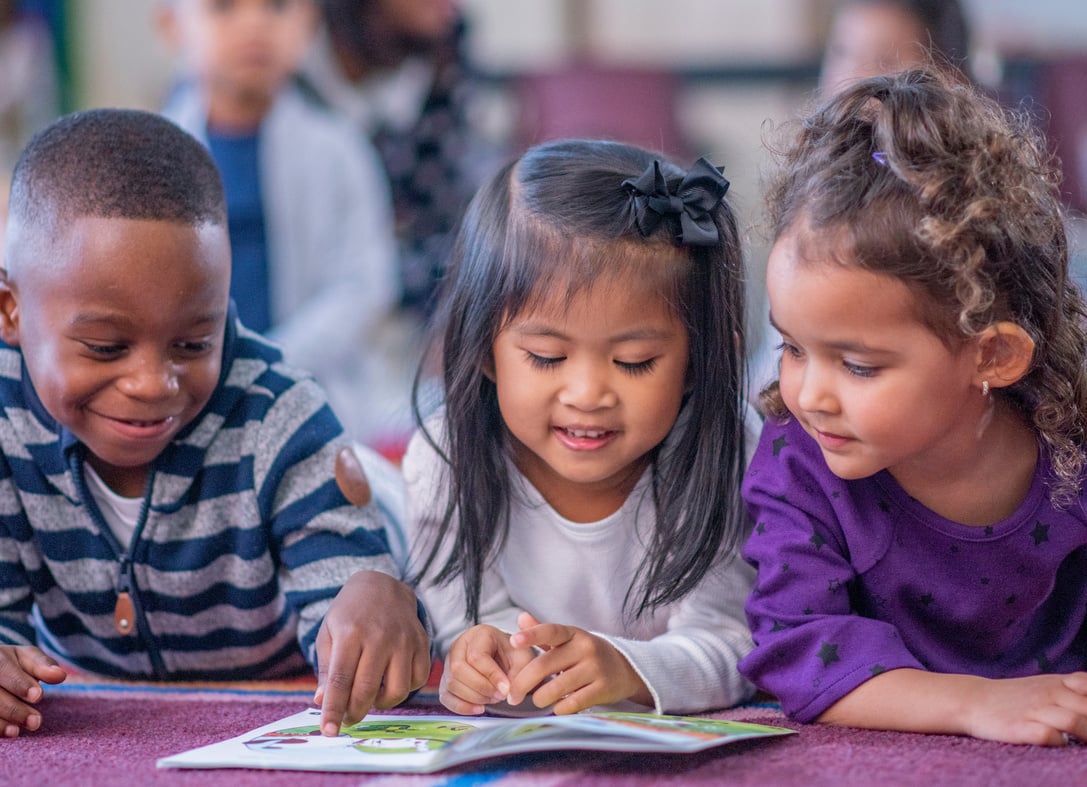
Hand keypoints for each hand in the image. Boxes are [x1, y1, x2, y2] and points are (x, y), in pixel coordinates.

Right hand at [0, 645, 66, 736]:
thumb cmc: (14, 664)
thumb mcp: (28, 659)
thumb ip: (43, 666)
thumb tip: (60, 675)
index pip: (4, 668)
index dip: (20, 683)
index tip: (38, 696)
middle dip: (13, 708)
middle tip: (36, 721)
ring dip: (2, 722)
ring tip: (21, 730)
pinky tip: (9, 732)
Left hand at [313, 571, 429, 735]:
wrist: (382, 586)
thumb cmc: (350, 613)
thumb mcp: (328, 634)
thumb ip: (327, 669)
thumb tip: (323, 702)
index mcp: (350, 633)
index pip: (340, 680)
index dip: (333, 710)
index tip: (328, 731)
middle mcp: (379, 637)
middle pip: (366, 690)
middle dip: (354, 713)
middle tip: (348, 716)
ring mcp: (404, 640)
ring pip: (396, 691)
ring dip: (380, 704)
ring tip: (370, 695)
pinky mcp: (422, 642)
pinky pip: (417, 680)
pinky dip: (404, 689)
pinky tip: (390, 680)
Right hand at [439, 624, 535, 714]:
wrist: (504, 656)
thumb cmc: (512, 654)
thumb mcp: (523, 657)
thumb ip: (520, 673)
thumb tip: (509, 695)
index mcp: (480, 634)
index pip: (476, 656)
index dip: (491, 676)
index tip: (506, 689)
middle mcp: (460, 645)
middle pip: (458, 669)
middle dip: (481, 688)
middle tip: (500, 695)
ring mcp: (449, 662)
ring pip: (451, 683)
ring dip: (474, 697)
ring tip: (493, 698)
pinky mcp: (446, 679)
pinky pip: (446, 696)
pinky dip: (462, 707)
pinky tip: (479, 708)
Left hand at [506, 612, 649, 713]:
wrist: (625, 668)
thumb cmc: (586, 654)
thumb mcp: (568, 639)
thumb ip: (543, 632)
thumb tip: (520, 618)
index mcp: (573, 634)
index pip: (550, 631)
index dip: (531, 635)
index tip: (513, 641)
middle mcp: (584, 648)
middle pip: (544, 665)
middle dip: (522, 683)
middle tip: (512, 696)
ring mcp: (595, 669)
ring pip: (556, 687)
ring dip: (540, 698)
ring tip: (538, 701)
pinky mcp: (603, 689)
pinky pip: (572, 703)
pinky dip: (559, 708)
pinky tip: (557, 707)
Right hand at [963, 672, 1086, 745]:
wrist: (971, 699)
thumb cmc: (1013, 697)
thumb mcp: (1044, 685)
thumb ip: (1073, 689)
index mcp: (1057, 683)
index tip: (1085, 713)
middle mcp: (1048, 694)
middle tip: (1085, 731)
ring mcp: (1033, 711)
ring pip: (1073, 721)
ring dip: (1084, 733)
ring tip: (1080, 741)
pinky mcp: (1018, 728)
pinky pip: (1048, 736)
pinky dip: (1059, 742)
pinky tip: (1057, 742)